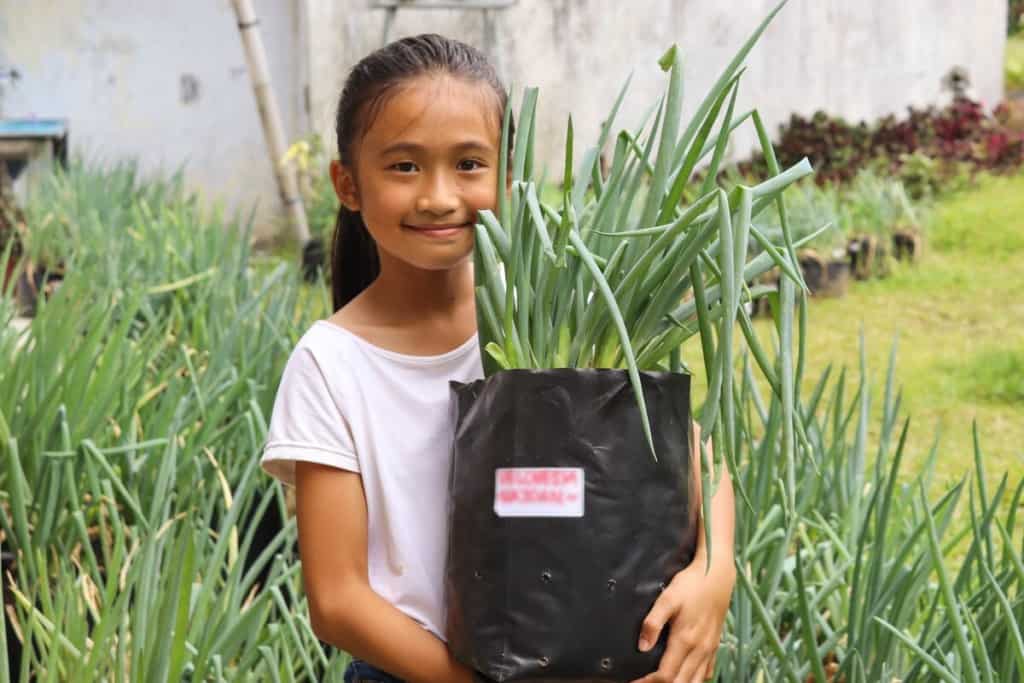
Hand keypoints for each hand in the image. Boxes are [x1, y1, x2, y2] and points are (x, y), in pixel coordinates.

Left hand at [629, 558, 735, 682]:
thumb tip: (642, 646)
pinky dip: (694, 680)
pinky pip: (707, 672)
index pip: (666, 675)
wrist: (718, 576)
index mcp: (685, 640)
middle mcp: (699, 650)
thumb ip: (653, 622)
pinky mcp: (714, 645)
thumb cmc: (691, 585)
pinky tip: (685, 677)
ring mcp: (709, 649)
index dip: (648, 682)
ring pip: (695, 681)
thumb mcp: (668, 598)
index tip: (634, 681)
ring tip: (660, 682)